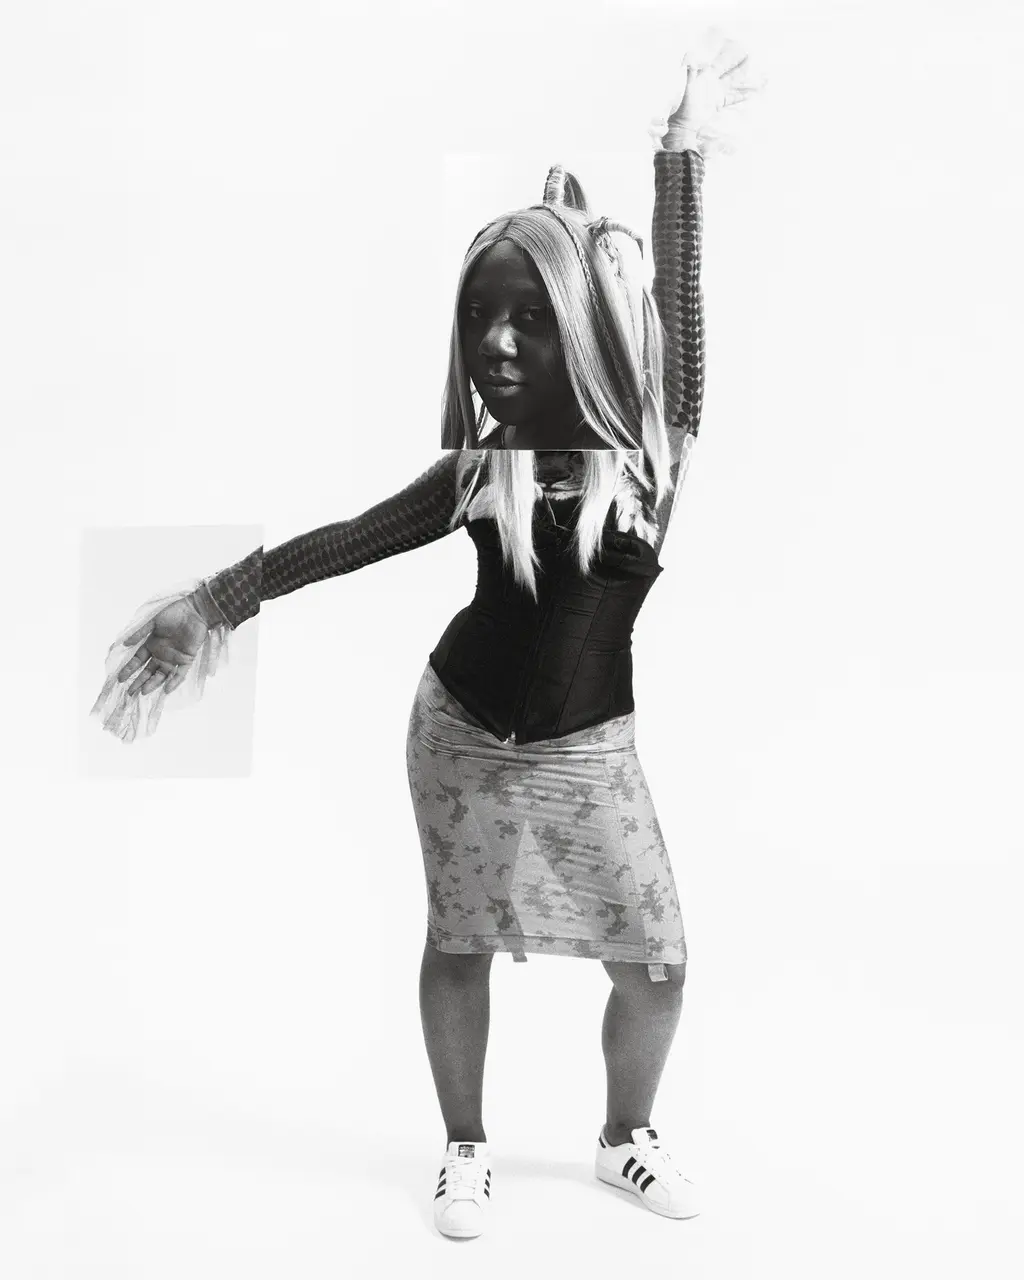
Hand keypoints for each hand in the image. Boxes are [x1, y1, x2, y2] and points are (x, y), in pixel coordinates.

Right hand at [116, 597, 208, 696]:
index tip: (120, 679)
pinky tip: (166, 690)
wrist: (195, 610)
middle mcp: (161, 654)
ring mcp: (174, 658)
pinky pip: (180, 673)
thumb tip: (125, 643)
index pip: (138, 660)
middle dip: (139, 681)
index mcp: (152, 645)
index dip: (129, 669)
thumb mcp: (153, 621)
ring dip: (153, 683)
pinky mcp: (187, 659)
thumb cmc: (174, 613)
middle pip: (148, 671)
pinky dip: (174, 681)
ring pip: (162, 675)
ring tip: (143, 692)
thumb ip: (140, 632)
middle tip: (130, 693)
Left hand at [660, 33, 764, 152]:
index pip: (721, 62)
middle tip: (751, 55)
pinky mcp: (717, 103)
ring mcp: (716, 92)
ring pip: (732, 82)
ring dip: (742, 77)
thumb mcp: (686, 87)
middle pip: (729, 69)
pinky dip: (740, 96)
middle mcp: (712, 82)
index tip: (740, 48)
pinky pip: (731, 98)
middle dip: (739, 62)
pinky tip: (751, 95)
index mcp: (706, 75)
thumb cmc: (683, 104)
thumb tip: (690, 59)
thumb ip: (690, 73)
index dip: (730, 55)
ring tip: (752, 72)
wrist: (684, 123)